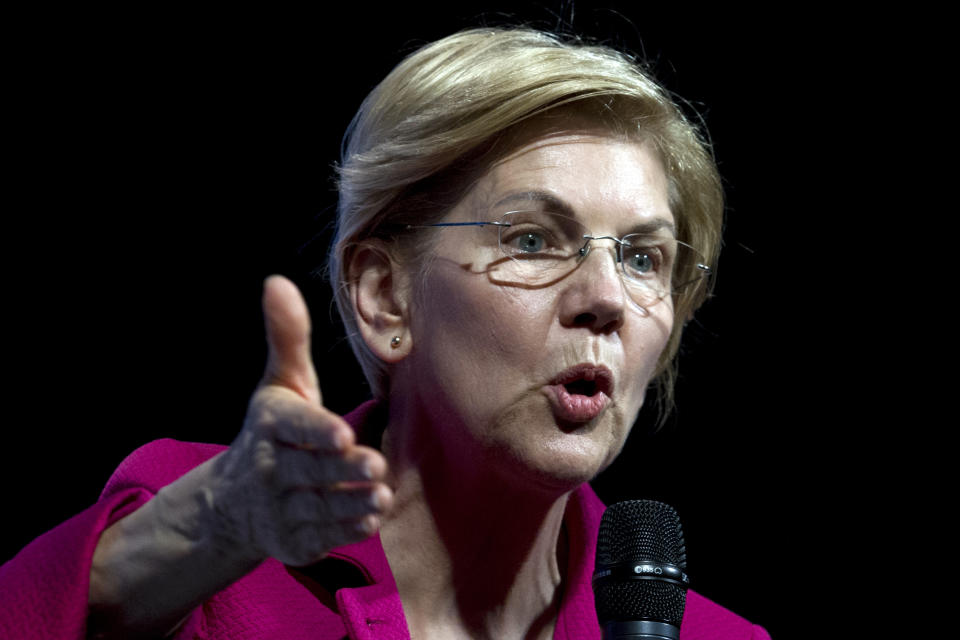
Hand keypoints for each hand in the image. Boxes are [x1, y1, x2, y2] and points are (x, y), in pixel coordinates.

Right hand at [210, 275, 392, 565]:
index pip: (292, 426)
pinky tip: (370, 520)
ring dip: (350, 503)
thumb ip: (287, 337)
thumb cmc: (274, 428)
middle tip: (375, 465)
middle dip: (342, 469)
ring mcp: (280, 508)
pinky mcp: (292, 541)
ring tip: (381, 495)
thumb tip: (276, 281)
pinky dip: (345, 531)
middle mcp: (270, 468)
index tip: (343, 434)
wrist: (234, 501)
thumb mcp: (281, 382)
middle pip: (309, 469)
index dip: (316, 431)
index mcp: (270, 423)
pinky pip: (320, 537)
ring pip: (317, 507)